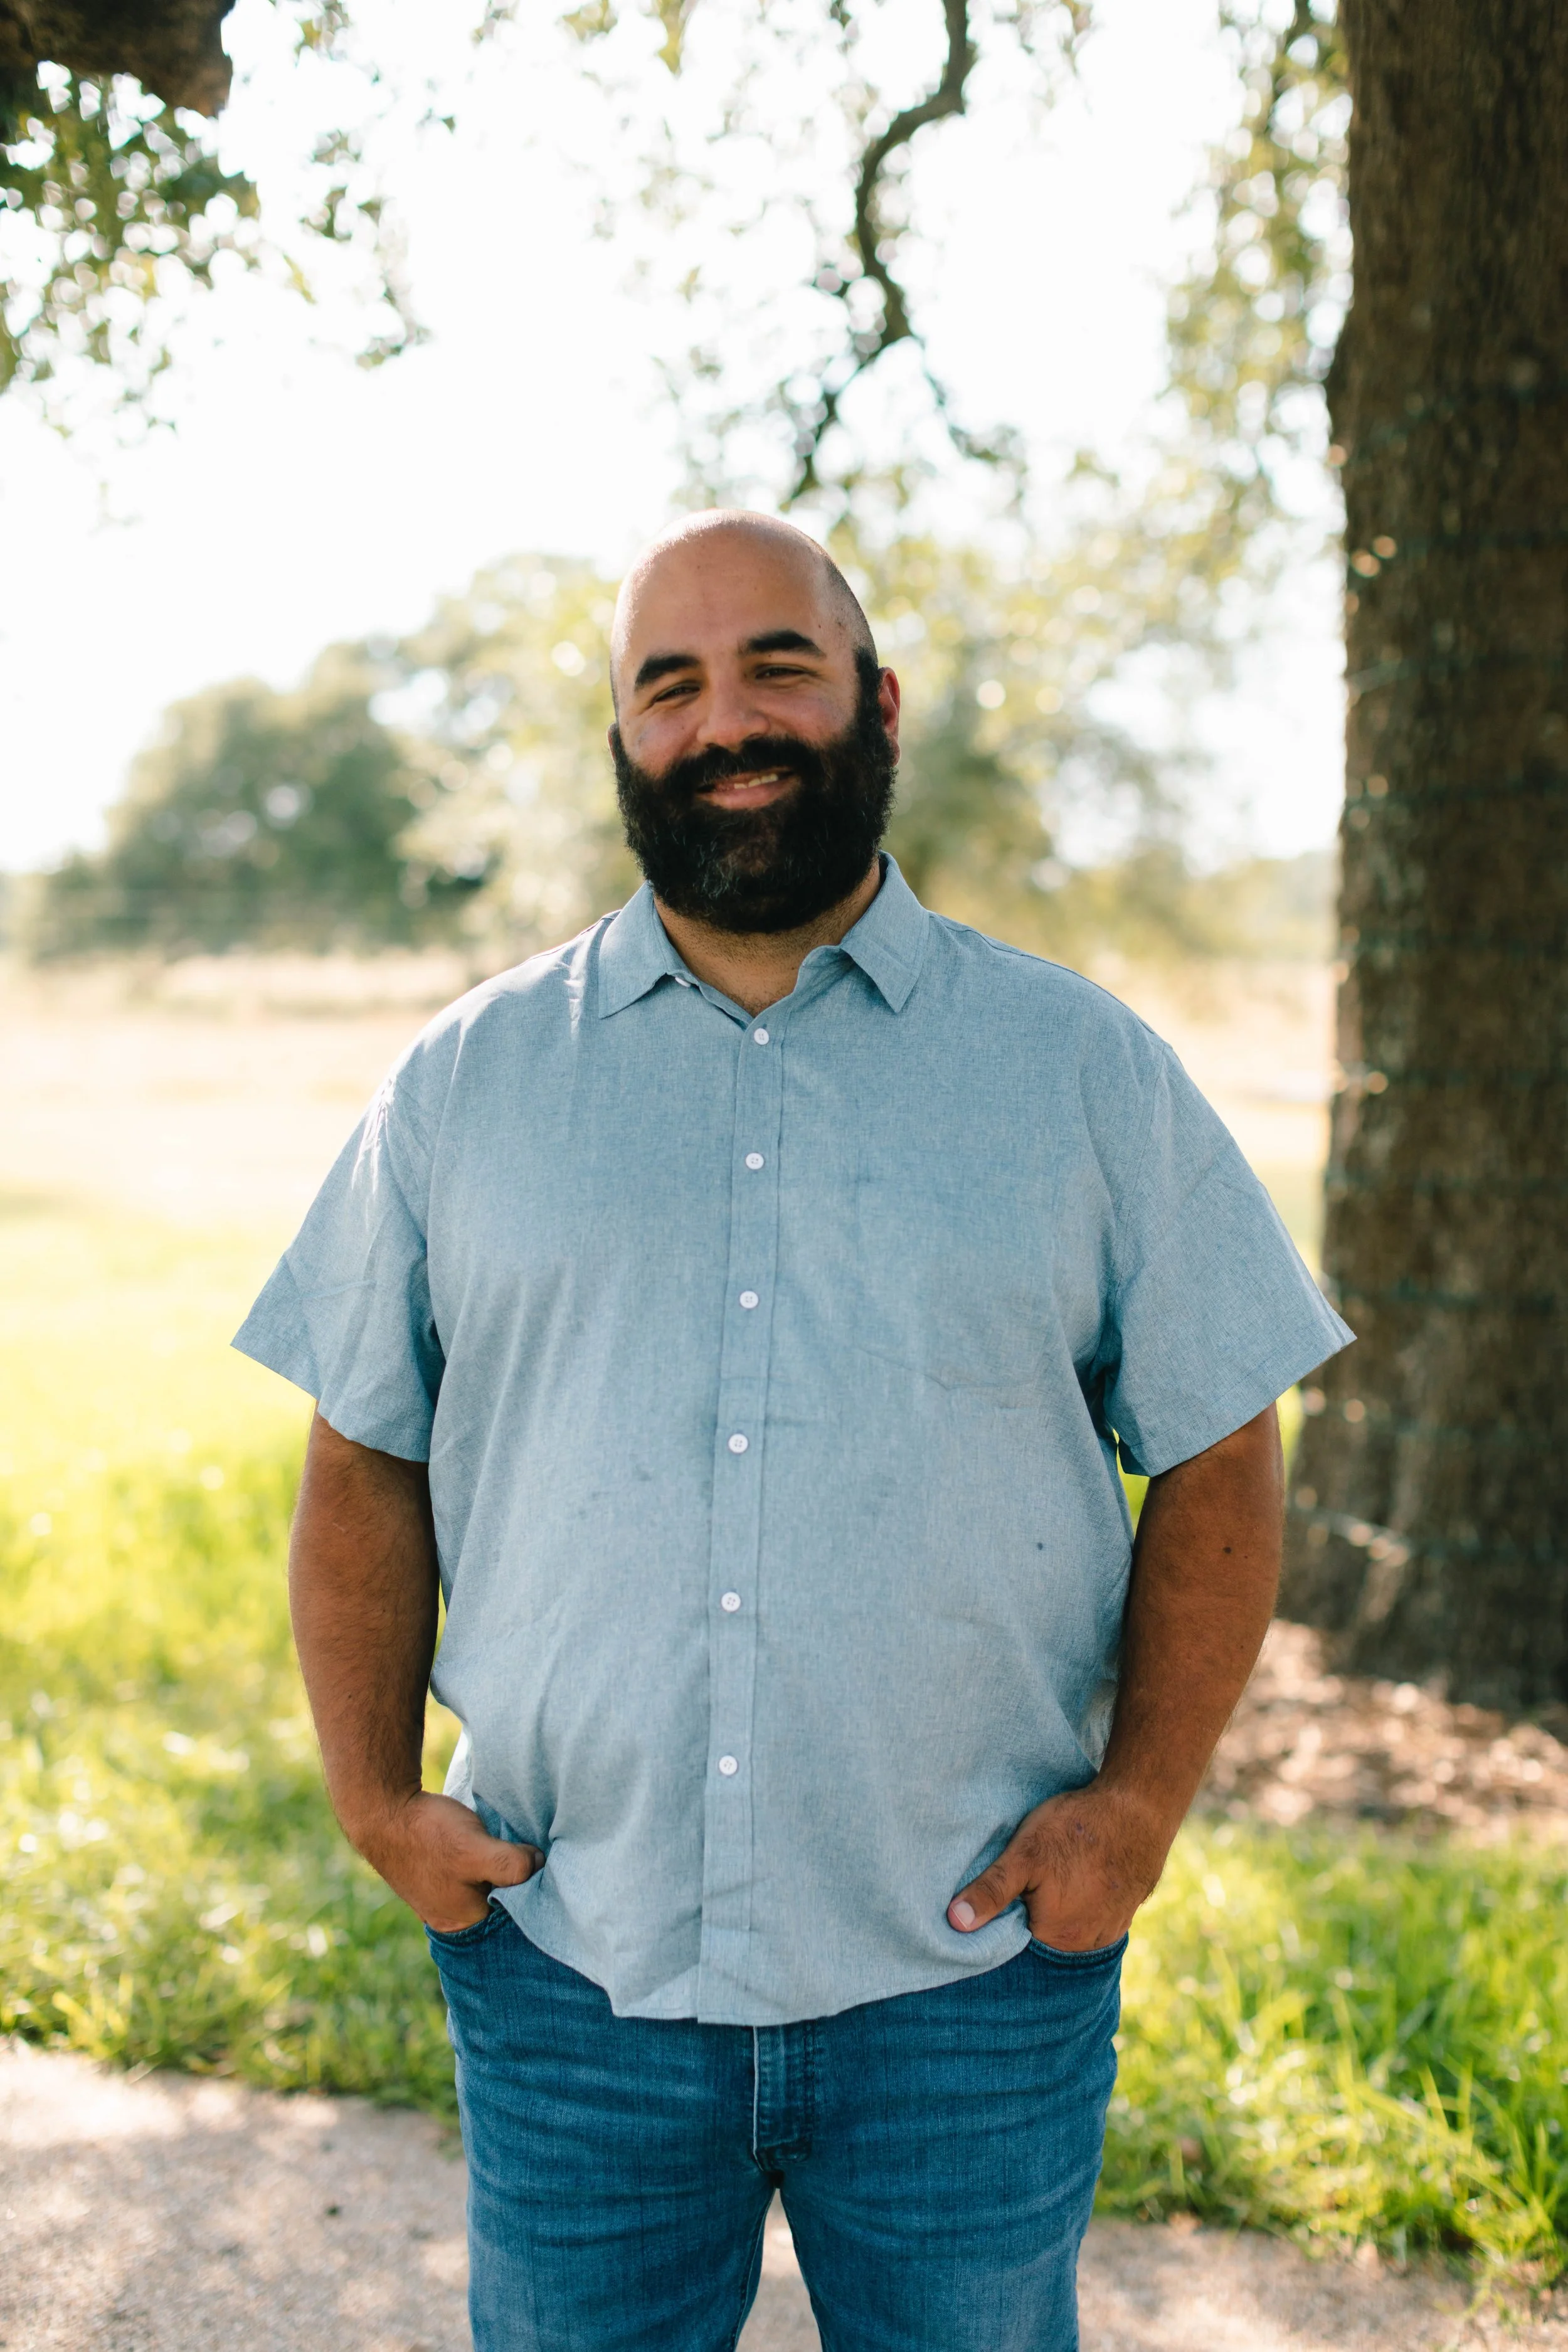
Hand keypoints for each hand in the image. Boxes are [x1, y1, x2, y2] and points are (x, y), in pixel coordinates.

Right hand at [348, 1790, 542, 1933]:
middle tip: (527, 1850)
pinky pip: (464, 1873)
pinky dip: (477, 1859)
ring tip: (505, 1843)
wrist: (381, 1810)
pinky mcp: (430, 1872)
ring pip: (481, 1885)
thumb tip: (538, 1864)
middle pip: (496, 1901)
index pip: (510, 1915)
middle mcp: (448, 1915)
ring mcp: (436, 1895)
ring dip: (494, 1867)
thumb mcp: (477, 1851)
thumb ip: (511, 1864)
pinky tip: (483, 1840)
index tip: (542, 1866)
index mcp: (461, 1920)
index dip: (529, 1890)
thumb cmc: (428, 1834)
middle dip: (513, 1880)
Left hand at [946, 1784, 1172, 1950]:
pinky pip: (1092, 1918)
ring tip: (1054, 1879)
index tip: (999, 1894)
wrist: (1138, 1810)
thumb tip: (955, 1923)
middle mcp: (1085, 1943)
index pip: (1014, 1942)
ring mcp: (1109, 1930)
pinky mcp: (1124, 1912)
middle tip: (1027, 1880)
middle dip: (1028, 1915)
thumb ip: (991, 1890)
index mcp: (1056, 1936)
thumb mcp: (1025, 1853)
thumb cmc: (1078, 1829)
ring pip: (1068, 1929)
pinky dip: (1081, 1905)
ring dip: (1058, 1911)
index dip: (1002, 1919)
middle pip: (1042, 1937)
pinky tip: (1076, 1880)